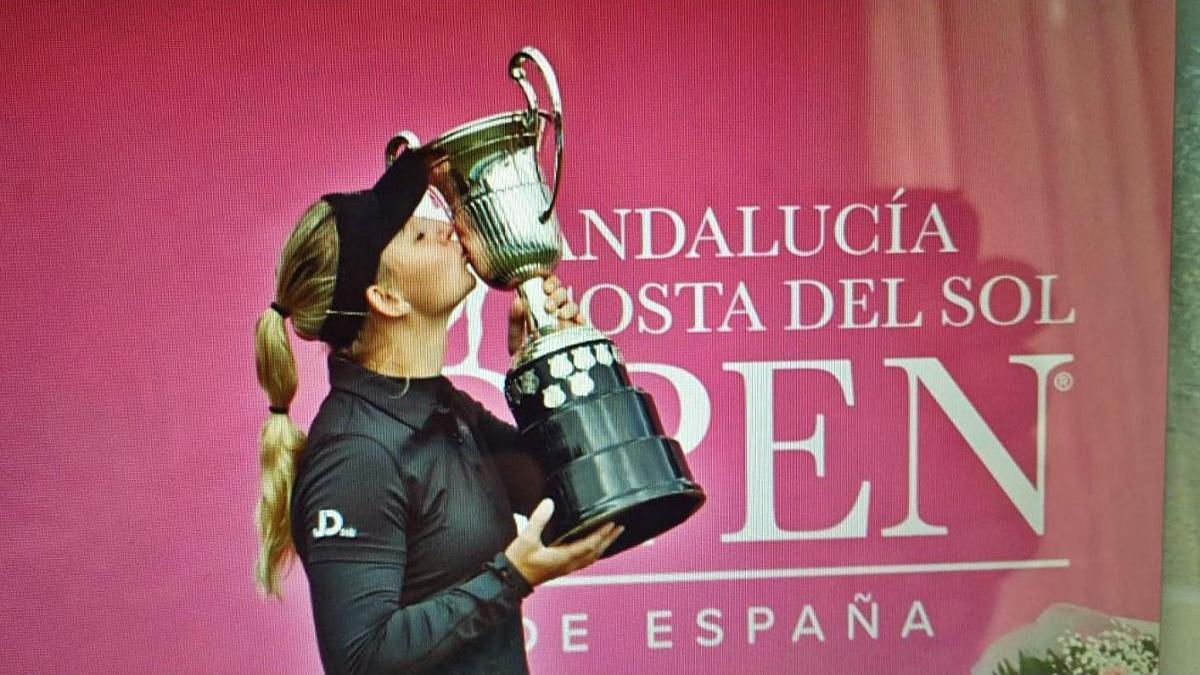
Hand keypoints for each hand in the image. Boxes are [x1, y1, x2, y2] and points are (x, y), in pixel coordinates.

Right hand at [504, 498, 623, 586]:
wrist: (510, 581)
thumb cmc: (518, 562)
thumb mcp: (526, 538)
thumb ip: (538, 519)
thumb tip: (549, 503)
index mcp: (563, 557)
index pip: (589, 545)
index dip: (601, 534)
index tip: (611, 523)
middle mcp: (568, 565)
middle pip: (595, 553)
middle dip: (608, 540)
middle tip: (620, 528)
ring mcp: (566, 568)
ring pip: (591, 558)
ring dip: (603, 547)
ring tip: (612, 536)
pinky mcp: (562, 569)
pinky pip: (584, 561)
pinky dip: (593, 552)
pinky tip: (594, 548)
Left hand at [507, 275, 586, 356]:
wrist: (536, 374)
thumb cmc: (525, 355)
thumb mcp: (515, 338)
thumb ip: (514, 321)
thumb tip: (517, 301)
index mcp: (540, 306)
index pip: (548, 286)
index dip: (550, 282)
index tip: (545, 288)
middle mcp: (555, 310)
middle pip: (562, 292)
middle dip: (557, 295)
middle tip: (548, 306)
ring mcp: (567, 321)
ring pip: (572, 304)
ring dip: (567, 306)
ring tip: (560, 316)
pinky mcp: (578, 332)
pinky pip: (582, 319)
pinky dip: (580, 318)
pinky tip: (576, 322)